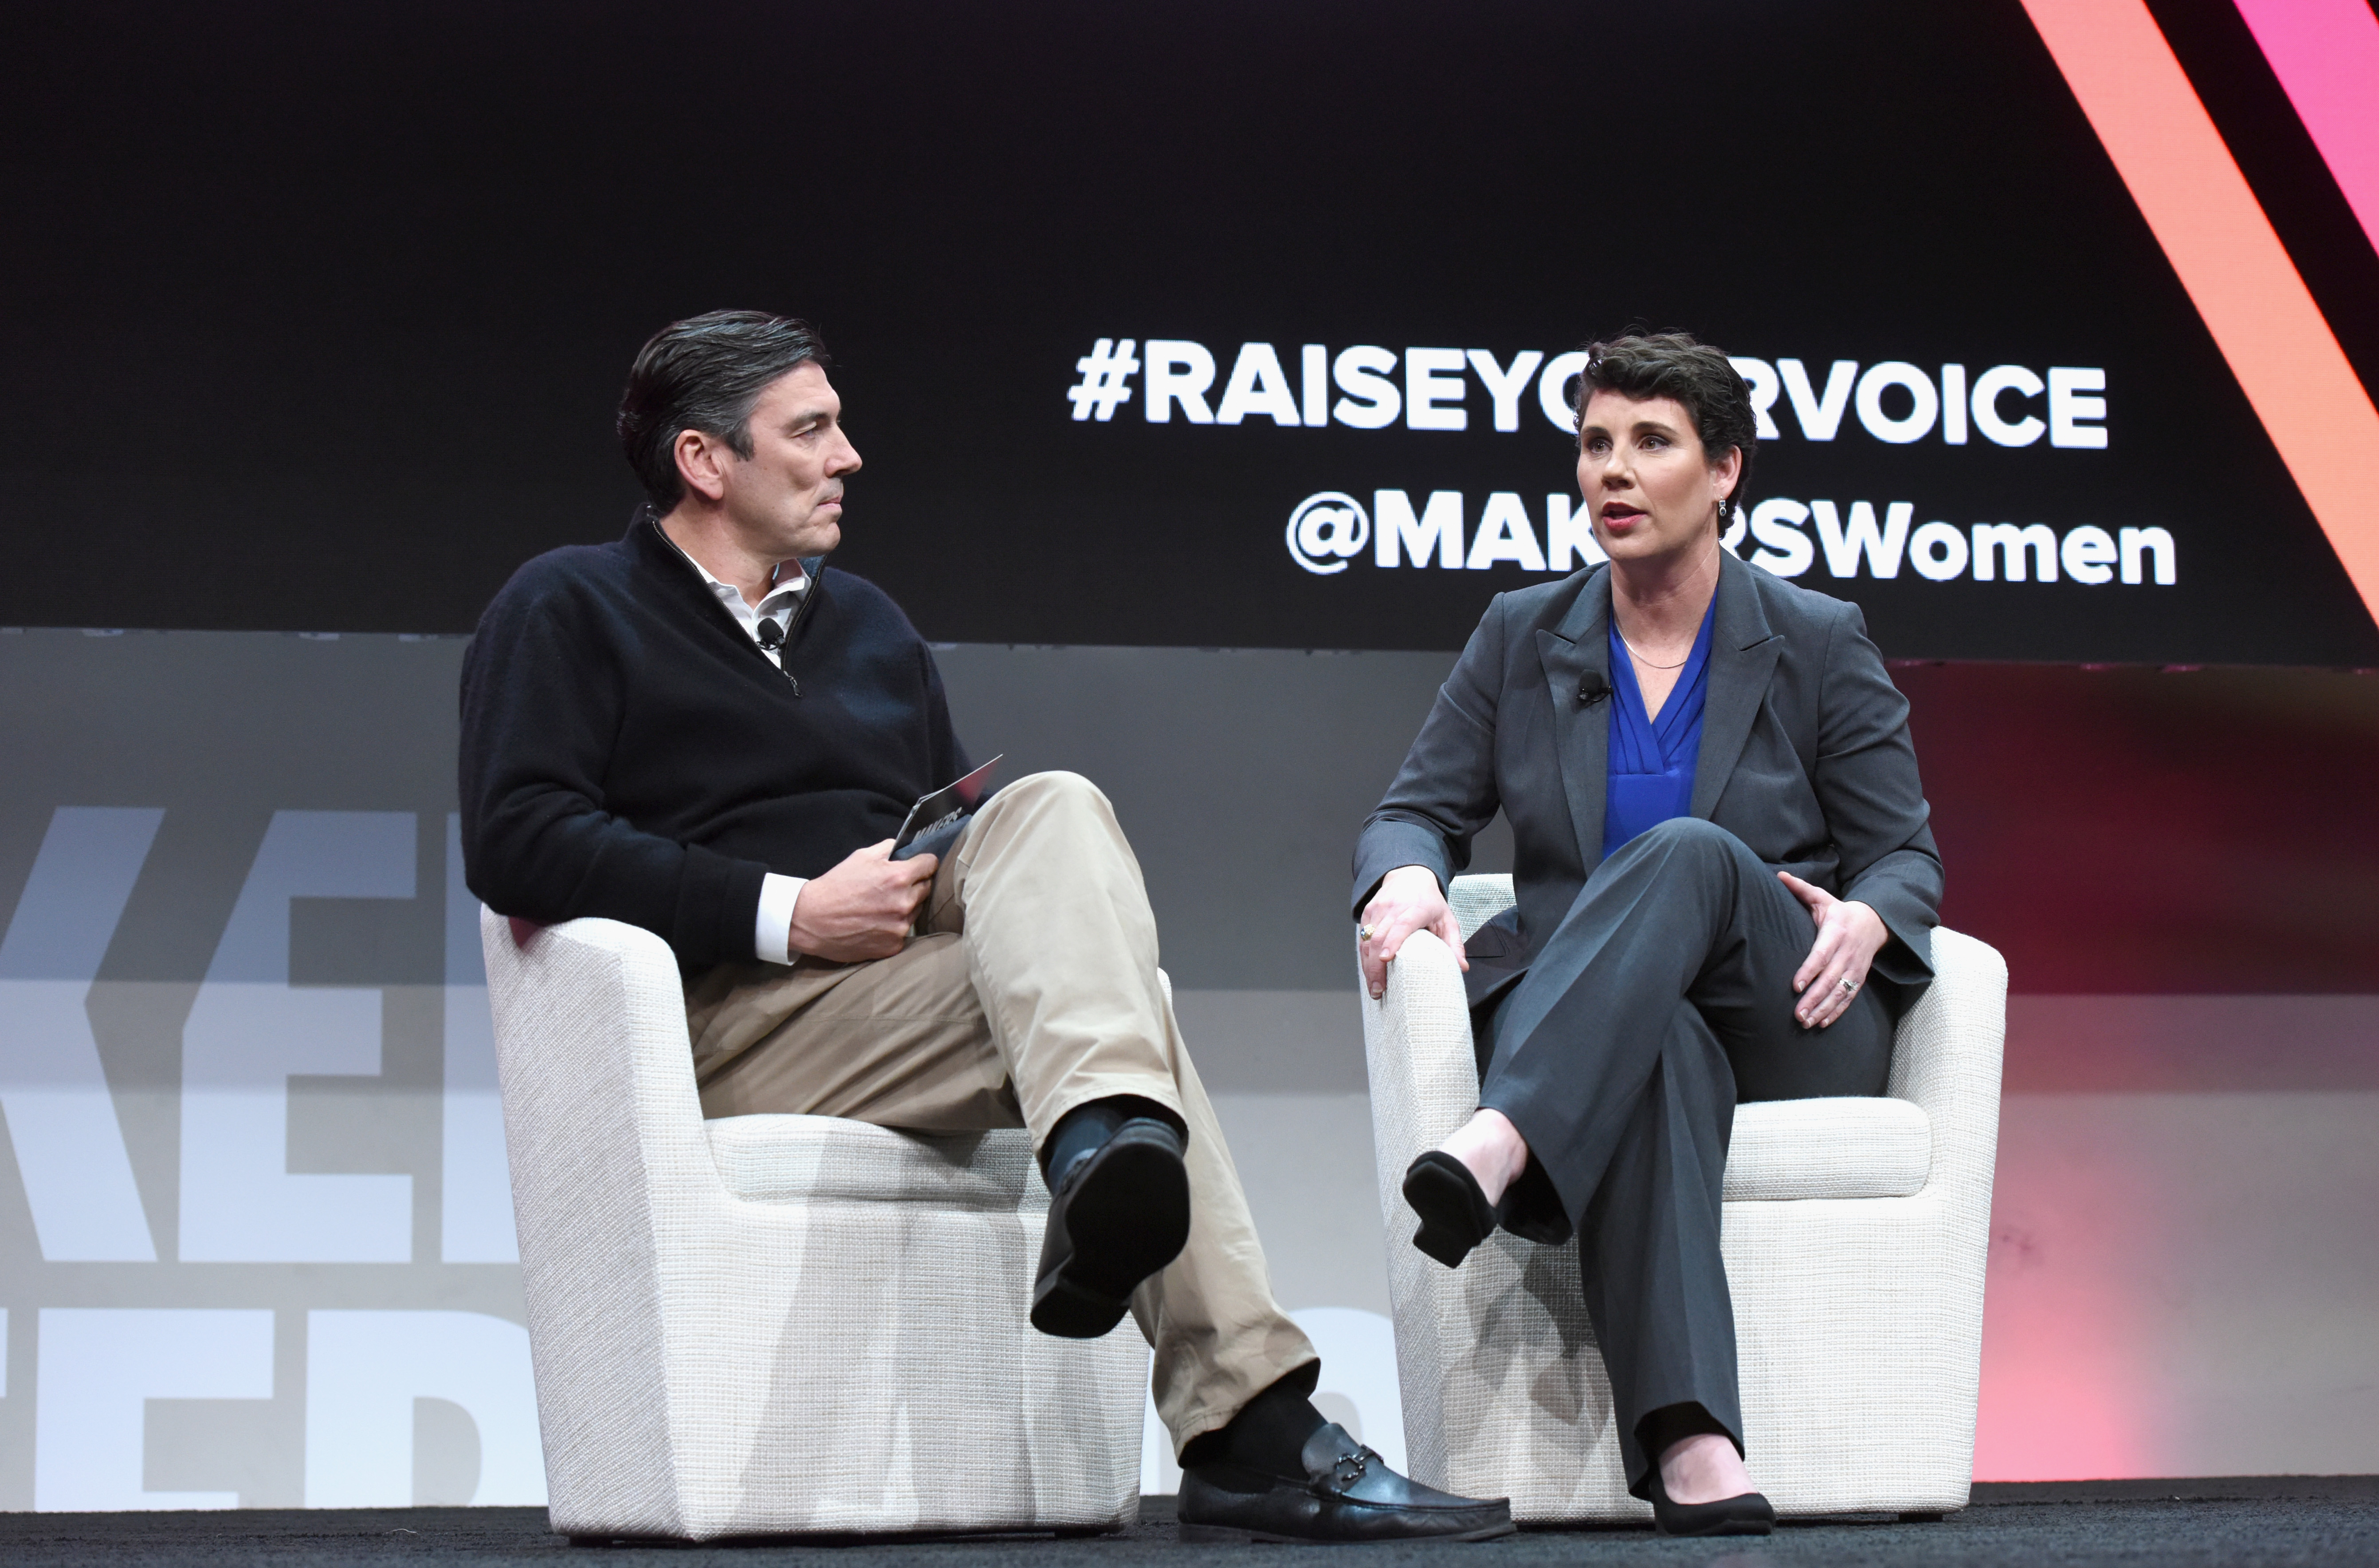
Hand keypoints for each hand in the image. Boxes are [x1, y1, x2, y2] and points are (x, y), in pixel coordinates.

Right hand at [787, 840, 935, 961]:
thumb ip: (889, 848)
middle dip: (914, 885)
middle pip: (926, 888)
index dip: (924, 863)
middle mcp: (904, 903)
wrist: (812, 920)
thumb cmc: (835, 886)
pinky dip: (894, 927)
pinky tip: (876, 923)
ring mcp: (900, 927)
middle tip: (893, 887)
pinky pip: (903, 932)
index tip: (919, 865)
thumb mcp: (861, 856)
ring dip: (906, 907)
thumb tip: (906, 847)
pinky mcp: (893, 946)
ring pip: (916, 911)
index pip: (930, 864)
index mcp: (899, 877)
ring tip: (881, 906)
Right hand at [1359, 865, 1466, 1000]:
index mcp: (1416, 908)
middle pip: (1379, 937)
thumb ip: (1454, 943)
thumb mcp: (1447, 919)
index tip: (1386, 960)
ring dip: (1368, 966)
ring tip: (1374, 988)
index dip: (1392, 942)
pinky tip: (1369, 973)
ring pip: (1367, 940)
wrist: (1409, 876)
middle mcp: (1394, 907)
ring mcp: (1378, 909)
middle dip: (1376, 966)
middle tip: (1379, 990)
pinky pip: (1362, 938)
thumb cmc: (1429, 901)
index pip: (1402, 924)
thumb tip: (1462, 967)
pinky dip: (1364, 957)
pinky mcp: (1367, 913)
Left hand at [1778, 871, 1887, 1028]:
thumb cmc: (1839, 912)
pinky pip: (1849, 998)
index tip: (1796, 985)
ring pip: (1840, 992)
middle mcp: (1847, 952)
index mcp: (1836, 932)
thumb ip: (1801, 889)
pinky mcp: (1859, 978)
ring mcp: (1855, 968)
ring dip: (1823, 1009)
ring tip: (1806, 1022)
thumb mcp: (1822, 898)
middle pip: (1830, 979)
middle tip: (1797, 1014)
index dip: (1809, 970)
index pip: (1821, 954)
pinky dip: (1837, 1012)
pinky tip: (1823, 1023)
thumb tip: (1779, 875)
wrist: (1874, 922)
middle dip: (1814, 997)